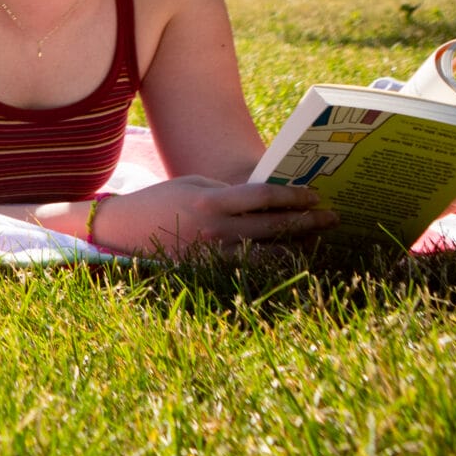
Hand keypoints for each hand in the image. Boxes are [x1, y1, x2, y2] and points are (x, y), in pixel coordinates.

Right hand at [92, 178, 336, 255]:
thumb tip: (269, 200)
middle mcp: (215, 229)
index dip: (294, 196)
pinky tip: (290, 257)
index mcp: (210, 201)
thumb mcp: (193, 185)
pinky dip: (275, 263)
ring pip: (270, 252)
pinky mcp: (209, 270)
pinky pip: (252, 269)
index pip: (264, 196)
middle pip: (274, 225)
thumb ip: (230, 193)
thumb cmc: (159, 201)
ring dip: (299, 246)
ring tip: (317, 239)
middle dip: (308, 221)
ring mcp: (213, 254)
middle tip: (333, 217)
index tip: (315, 195)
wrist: (121, 230)